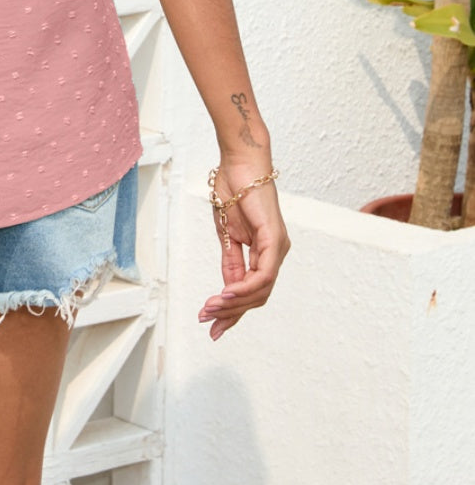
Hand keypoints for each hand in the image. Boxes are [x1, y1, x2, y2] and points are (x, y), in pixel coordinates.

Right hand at [198, 153, 289, 340]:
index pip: (252, 290)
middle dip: (231, 313)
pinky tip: (226, 294)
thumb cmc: (233, 189)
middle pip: (258, 296)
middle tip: (208, 322)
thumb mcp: (227, 233)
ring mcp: (278, 246)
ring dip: (234, 303)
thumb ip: (231, 261)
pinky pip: (263, 274)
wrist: (238, 162)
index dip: (233, 310)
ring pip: (262, 290)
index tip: (211, 323)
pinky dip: (245, 287)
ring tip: (210, 309)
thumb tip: (227, 289)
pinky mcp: (274, 238)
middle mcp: (276, 252)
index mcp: (265, 252)